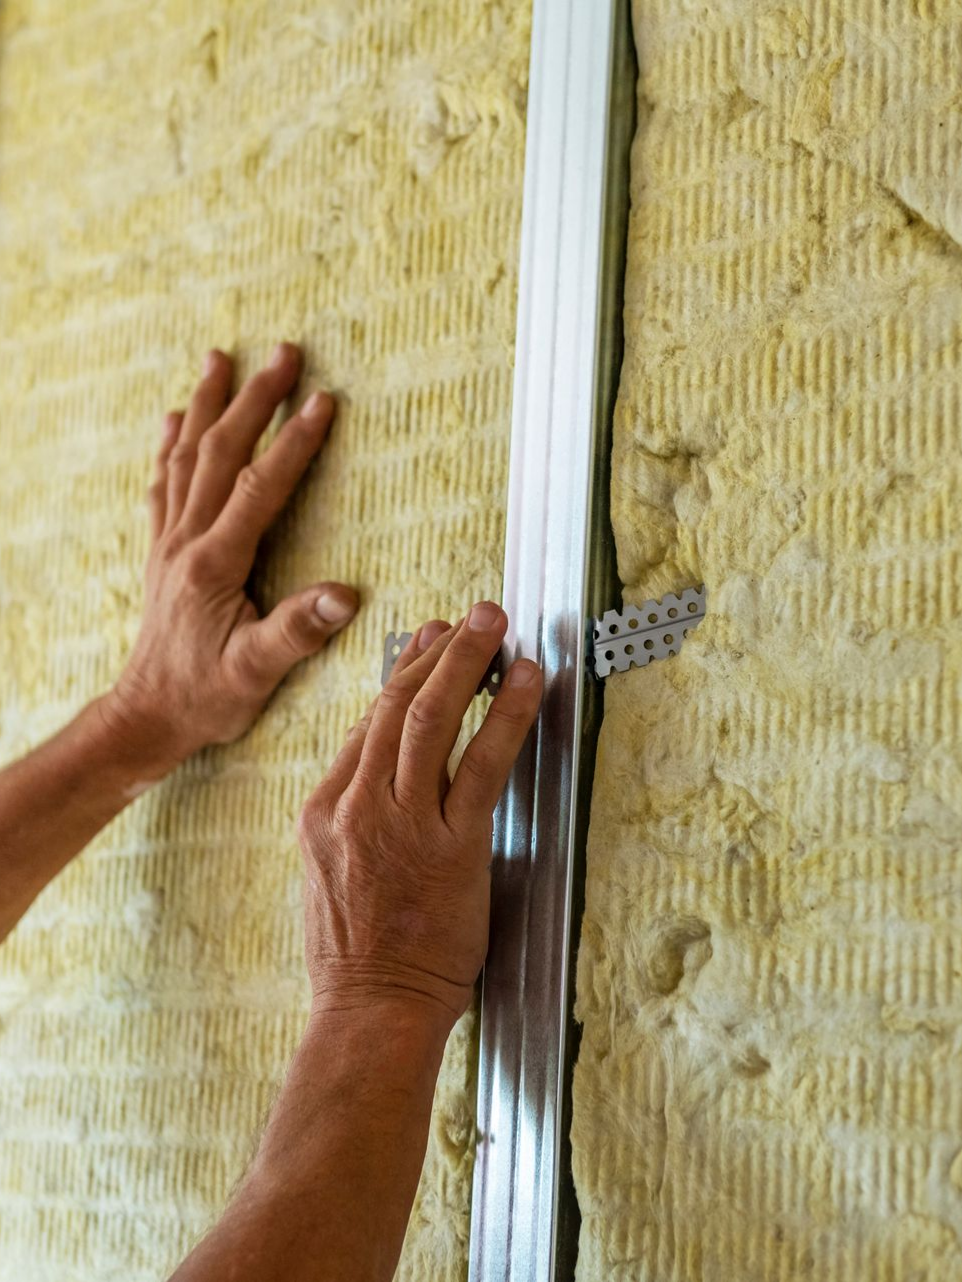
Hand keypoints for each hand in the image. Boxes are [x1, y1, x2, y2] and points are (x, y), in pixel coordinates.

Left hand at [106, 343, 357, 773]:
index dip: (294, 442)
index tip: (322, 401)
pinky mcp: (163, 552)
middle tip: (284, 353)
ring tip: (220, 359)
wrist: (148, 714)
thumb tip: (345, 596)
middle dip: (254, 399)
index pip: (260, 487)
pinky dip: (170, 445)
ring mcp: (169, 542)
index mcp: (214, 564)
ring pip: (187, 457)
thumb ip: (297, 631)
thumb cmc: (205, 697)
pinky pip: (164, 483)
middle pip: (220, 453)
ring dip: (206, 405)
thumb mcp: (257, 673)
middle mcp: (186, 541)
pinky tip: (171, 421)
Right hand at [297, 604, 542, 1029]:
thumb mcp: (328, 877)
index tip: (425, 646)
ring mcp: (400, 823)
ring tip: (495, 625)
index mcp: (323, 811)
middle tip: (467, 618)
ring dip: (467, 662)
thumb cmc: (357, 957)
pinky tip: (527, 682)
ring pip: (430, 719)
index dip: (400, 676)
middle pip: (394, 707)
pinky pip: (482, 764)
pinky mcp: (450, 846)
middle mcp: (356, 806)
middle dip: (435, 653)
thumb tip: (381, 782)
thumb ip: (350, 823)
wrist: (370, 1012)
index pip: (364, 725)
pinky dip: (507, 716)